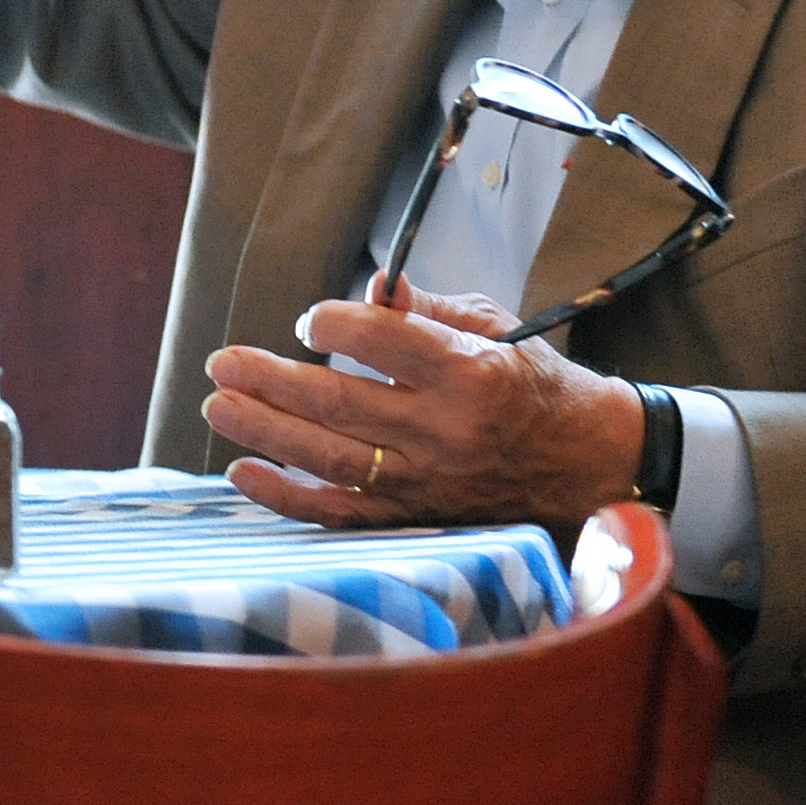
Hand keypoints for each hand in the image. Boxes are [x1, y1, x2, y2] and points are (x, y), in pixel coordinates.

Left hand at [200, 279, 646, 535]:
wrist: (587, 464)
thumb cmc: (532, 383)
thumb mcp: (494, 328)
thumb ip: (426, 309)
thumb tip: (371, 287)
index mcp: (471, 372)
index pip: (384, 341)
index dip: (333, 324)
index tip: (307, 322)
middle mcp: (447, 430)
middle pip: (341, 403)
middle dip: (272, 381)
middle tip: (224, 361)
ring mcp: (429, 481)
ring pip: (330, 458)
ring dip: (265, 431)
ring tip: (218, 404)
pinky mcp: (417, 518)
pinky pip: (339, 514)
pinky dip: (286, 496)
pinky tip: (243, 472)